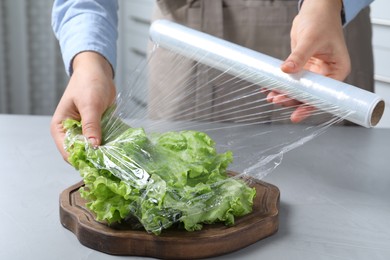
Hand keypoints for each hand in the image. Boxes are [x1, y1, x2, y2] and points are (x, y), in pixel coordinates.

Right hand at [50, 52, 115, 160]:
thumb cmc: (88, 84)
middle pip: (80, 153)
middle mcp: (70, 132)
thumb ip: (91, 125)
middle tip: (111, 162)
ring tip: (117, 158)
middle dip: (94, 157)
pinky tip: (120, 149)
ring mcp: (83, 132)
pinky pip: (102, 142)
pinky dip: (109, 145)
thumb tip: (93, 146)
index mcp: (60, 127)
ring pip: (92, 149)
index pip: (68, 151)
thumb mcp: (90, 104)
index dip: (82, 158)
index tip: (98, 162)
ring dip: (103, 153)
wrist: (98, 71)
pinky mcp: (96, 130)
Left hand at [266, 0, 349, 122]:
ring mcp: (314, 72)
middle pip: (310, 94)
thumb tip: (286, 70)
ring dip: (285, 94)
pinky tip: (269, 88)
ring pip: (299, 89)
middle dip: (293, 100)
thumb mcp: (311, 39)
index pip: (324, 94)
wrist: (315, 10)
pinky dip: (280, 84)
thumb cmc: (321, 21)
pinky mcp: (302, 67)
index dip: (309, 105)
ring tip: (271, 97)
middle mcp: (327, 74)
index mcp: (337, 70)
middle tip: (277, 101)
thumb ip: (298, 56)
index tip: (296, 113)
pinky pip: (291, 80)